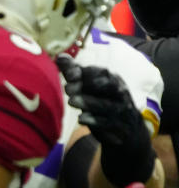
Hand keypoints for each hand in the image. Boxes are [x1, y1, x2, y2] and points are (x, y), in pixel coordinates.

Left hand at [57, 55, 154, 187]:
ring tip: (71, 101)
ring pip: (107, 105)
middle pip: (107, 86)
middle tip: (67, 88)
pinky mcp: (120, 126)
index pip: (101, 72)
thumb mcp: (89, 87)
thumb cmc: (102, 101)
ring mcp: (122, 110)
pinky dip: (95, 121)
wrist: (126, 130)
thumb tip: (60, 57)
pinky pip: (108, 123)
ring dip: (89, 103)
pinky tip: (81, 119)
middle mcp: (119, 92)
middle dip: (87, 86)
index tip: (69, 73)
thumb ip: (75, 73)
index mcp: (112, 79)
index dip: (85, 72)